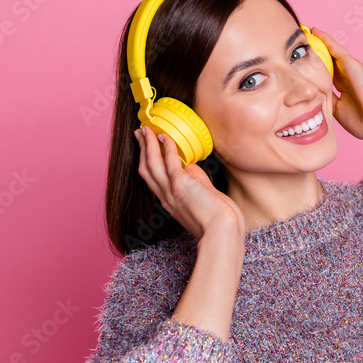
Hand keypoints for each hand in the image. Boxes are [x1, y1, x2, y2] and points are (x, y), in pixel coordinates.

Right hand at [133, 126, 245, 241]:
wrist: (223, 232)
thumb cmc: (220, 221)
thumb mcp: (205, 198)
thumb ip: (198, 182)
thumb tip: (192, 167)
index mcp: (171, 203)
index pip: (153, 180)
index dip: (148, 163)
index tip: (148, 149)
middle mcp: (166, 198)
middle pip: (146, 170)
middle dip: (142, 150)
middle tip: (140, 133)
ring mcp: (171, 192)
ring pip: (151, 164)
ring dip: (148, 145)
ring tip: (146, 130)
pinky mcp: (181, 186)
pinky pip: (170, 162)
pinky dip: (166, 148)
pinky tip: (165, 137)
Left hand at [308, 26, 362, 142]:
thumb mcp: (338, 112)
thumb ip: (327, 101)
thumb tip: (312, 95)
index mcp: (344, 91)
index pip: (327, 78)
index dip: (315, 73)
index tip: (302, 69)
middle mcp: (347, 78)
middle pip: (328, 63)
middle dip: (315, 56)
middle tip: (299, 48)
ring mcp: (349, 69)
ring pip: (330, 53)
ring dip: (318, 43)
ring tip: (304, 33)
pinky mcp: (350, 63)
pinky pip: (335, 47)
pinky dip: (325, 38)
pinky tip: (315, 30)